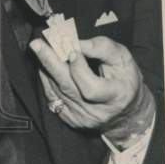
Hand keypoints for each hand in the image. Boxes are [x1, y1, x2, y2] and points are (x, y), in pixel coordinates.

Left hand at [30, 35, 154, 139]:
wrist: (127, 112)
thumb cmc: (125, 79)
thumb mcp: (123, 60)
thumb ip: (103, 48)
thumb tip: (78, 43)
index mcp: (115, 97)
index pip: (91, 89)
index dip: (79, 70)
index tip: (71, 50)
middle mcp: (97, 111)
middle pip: (68, 88)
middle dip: (50, 63)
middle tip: (37, 44)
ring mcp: (82, 118)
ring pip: (57, 91)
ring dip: (46, 68)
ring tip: (40, 50)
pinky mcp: (71, 120)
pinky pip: (52, 98)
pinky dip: (47, 81)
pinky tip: (45, 67)